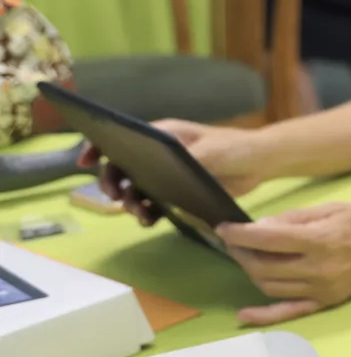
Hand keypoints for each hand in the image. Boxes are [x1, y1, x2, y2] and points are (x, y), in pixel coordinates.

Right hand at [81, 119, 263, 225]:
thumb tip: (162, 170)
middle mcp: (158, 154)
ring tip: (140, 214)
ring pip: (136, 189)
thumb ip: (187, 159)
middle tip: (117, 197)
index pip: (122, 136)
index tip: (85, 161)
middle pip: (122, 168)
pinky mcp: (178, 193)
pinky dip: (148, 213)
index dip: (98, 146)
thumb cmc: (235, 147)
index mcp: (162, 135)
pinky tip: (151, 221)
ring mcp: (166, 174)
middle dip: (113, 183)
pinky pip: (154, 204)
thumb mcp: (212, 151)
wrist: (260, 163)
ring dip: (131, 203)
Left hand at [215, 202, 350, 324]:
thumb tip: (261, 227)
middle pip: (263, 266)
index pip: (267, 239)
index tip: (224, 229)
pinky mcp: (325, 301)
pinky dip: (263, 316)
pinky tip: (243, 314)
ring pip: (270, 287)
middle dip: (241, 252)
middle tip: (234, 241)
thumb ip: (295, 219)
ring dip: (250, 273)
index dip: (239, 234)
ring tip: (246, 258)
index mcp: (320, 240)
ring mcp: (321, 289)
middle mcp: (318, 269)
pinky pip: (288, 312)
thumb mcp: (332, 208)